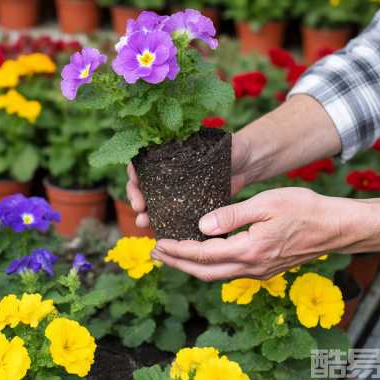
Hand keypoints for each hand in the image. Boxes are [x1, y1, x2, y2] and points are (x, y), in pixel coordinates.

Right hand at [126, 132, 254, 227]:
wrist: (244, 164)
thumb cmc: (227, 150)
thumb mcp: (212, 148)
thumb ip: (202, 154)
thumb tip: (193, 165)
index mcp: (166, 156)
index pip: (141, 164)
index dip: (134, 175)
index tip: (137, 184)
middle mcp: (166, 174)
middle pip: (141, 185)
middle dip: (136, 198)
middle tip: (139, 209)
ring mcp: (176, 191)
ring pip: (153, 202)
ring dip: (144, 213)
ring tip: (143, 223)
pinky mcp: (188, 205)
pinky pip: (170, 215)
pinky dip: (163, 223)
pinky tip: (159, 230)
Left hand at [149, 188, 356, 280]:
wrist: (337, 228)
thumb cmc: (304, 209)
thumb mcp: (266, 203)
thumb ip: (232, 215)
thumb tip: (202, 226)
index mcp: (249, 250)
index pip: (203, 254)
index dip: (177, 251)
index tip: (158, 244)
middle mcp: (252, 267)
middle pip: (204, 272)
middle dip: (177, 263)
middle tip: (155, 254)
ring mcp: (259, 271)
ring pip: (216, 275)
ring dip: (191, 266)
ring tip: (171, 255)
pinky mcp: (265, 269)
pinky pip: (229, 272)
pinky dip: (209, 266)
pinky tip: (202, 255)